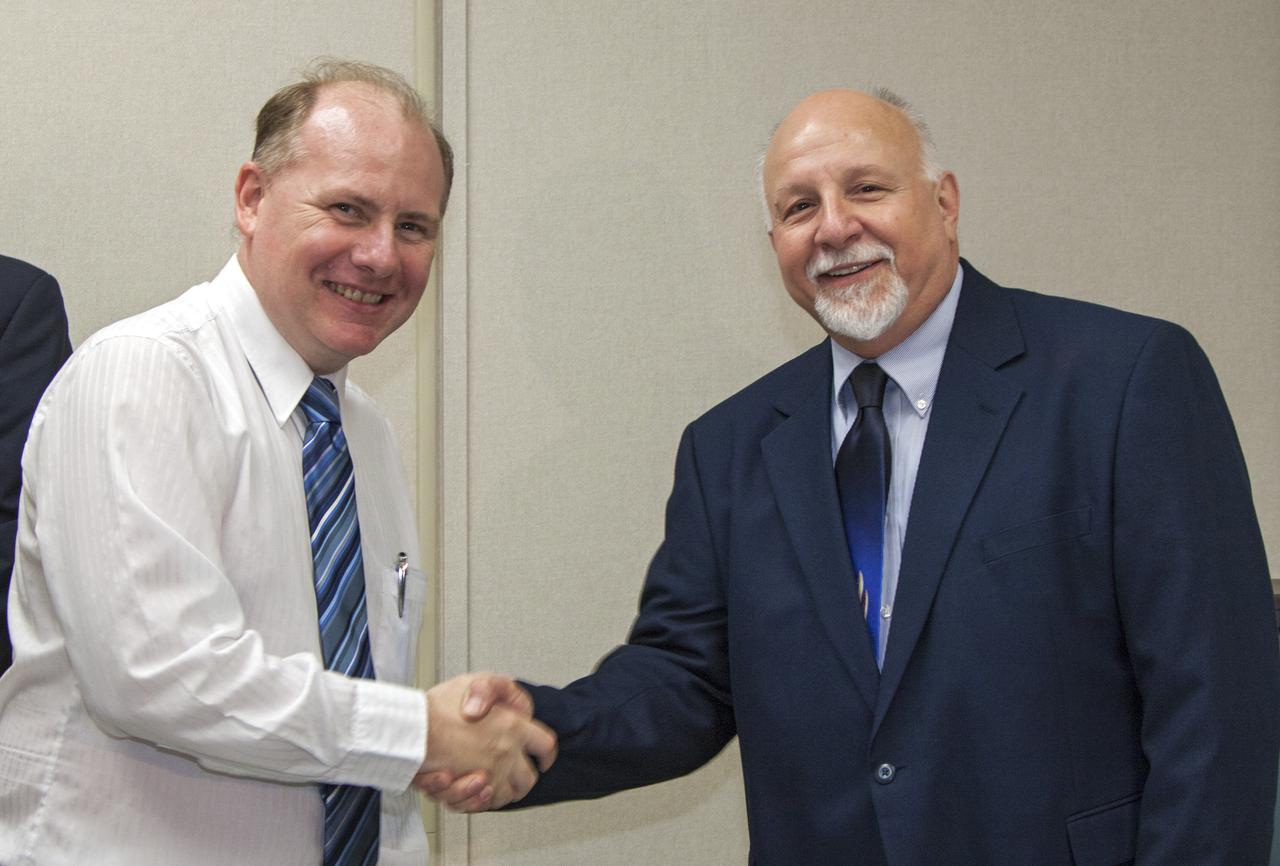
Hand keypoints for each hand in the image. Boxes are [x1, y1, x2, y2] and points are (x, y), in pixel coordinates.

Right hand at [415, 673, 555, 810]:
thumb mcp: (471, 682)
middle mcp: (505, 753)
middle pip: (527, 779)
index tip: (543, 758)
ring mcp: (487, 775)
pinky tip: (468, 786)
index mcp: (514, 725)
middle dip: (521, 778)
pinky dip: (474, 800)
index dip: (545, 753)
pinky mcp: (466, 791)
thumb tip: (498, 710)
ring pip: (504, 796)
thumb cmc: (435, 706)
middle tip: (511, 772)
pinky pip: (477, 805)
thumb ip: (491, 690)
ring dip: (498, 791)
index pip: (545, 745)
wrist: (406, 730)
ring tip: (484, 779)